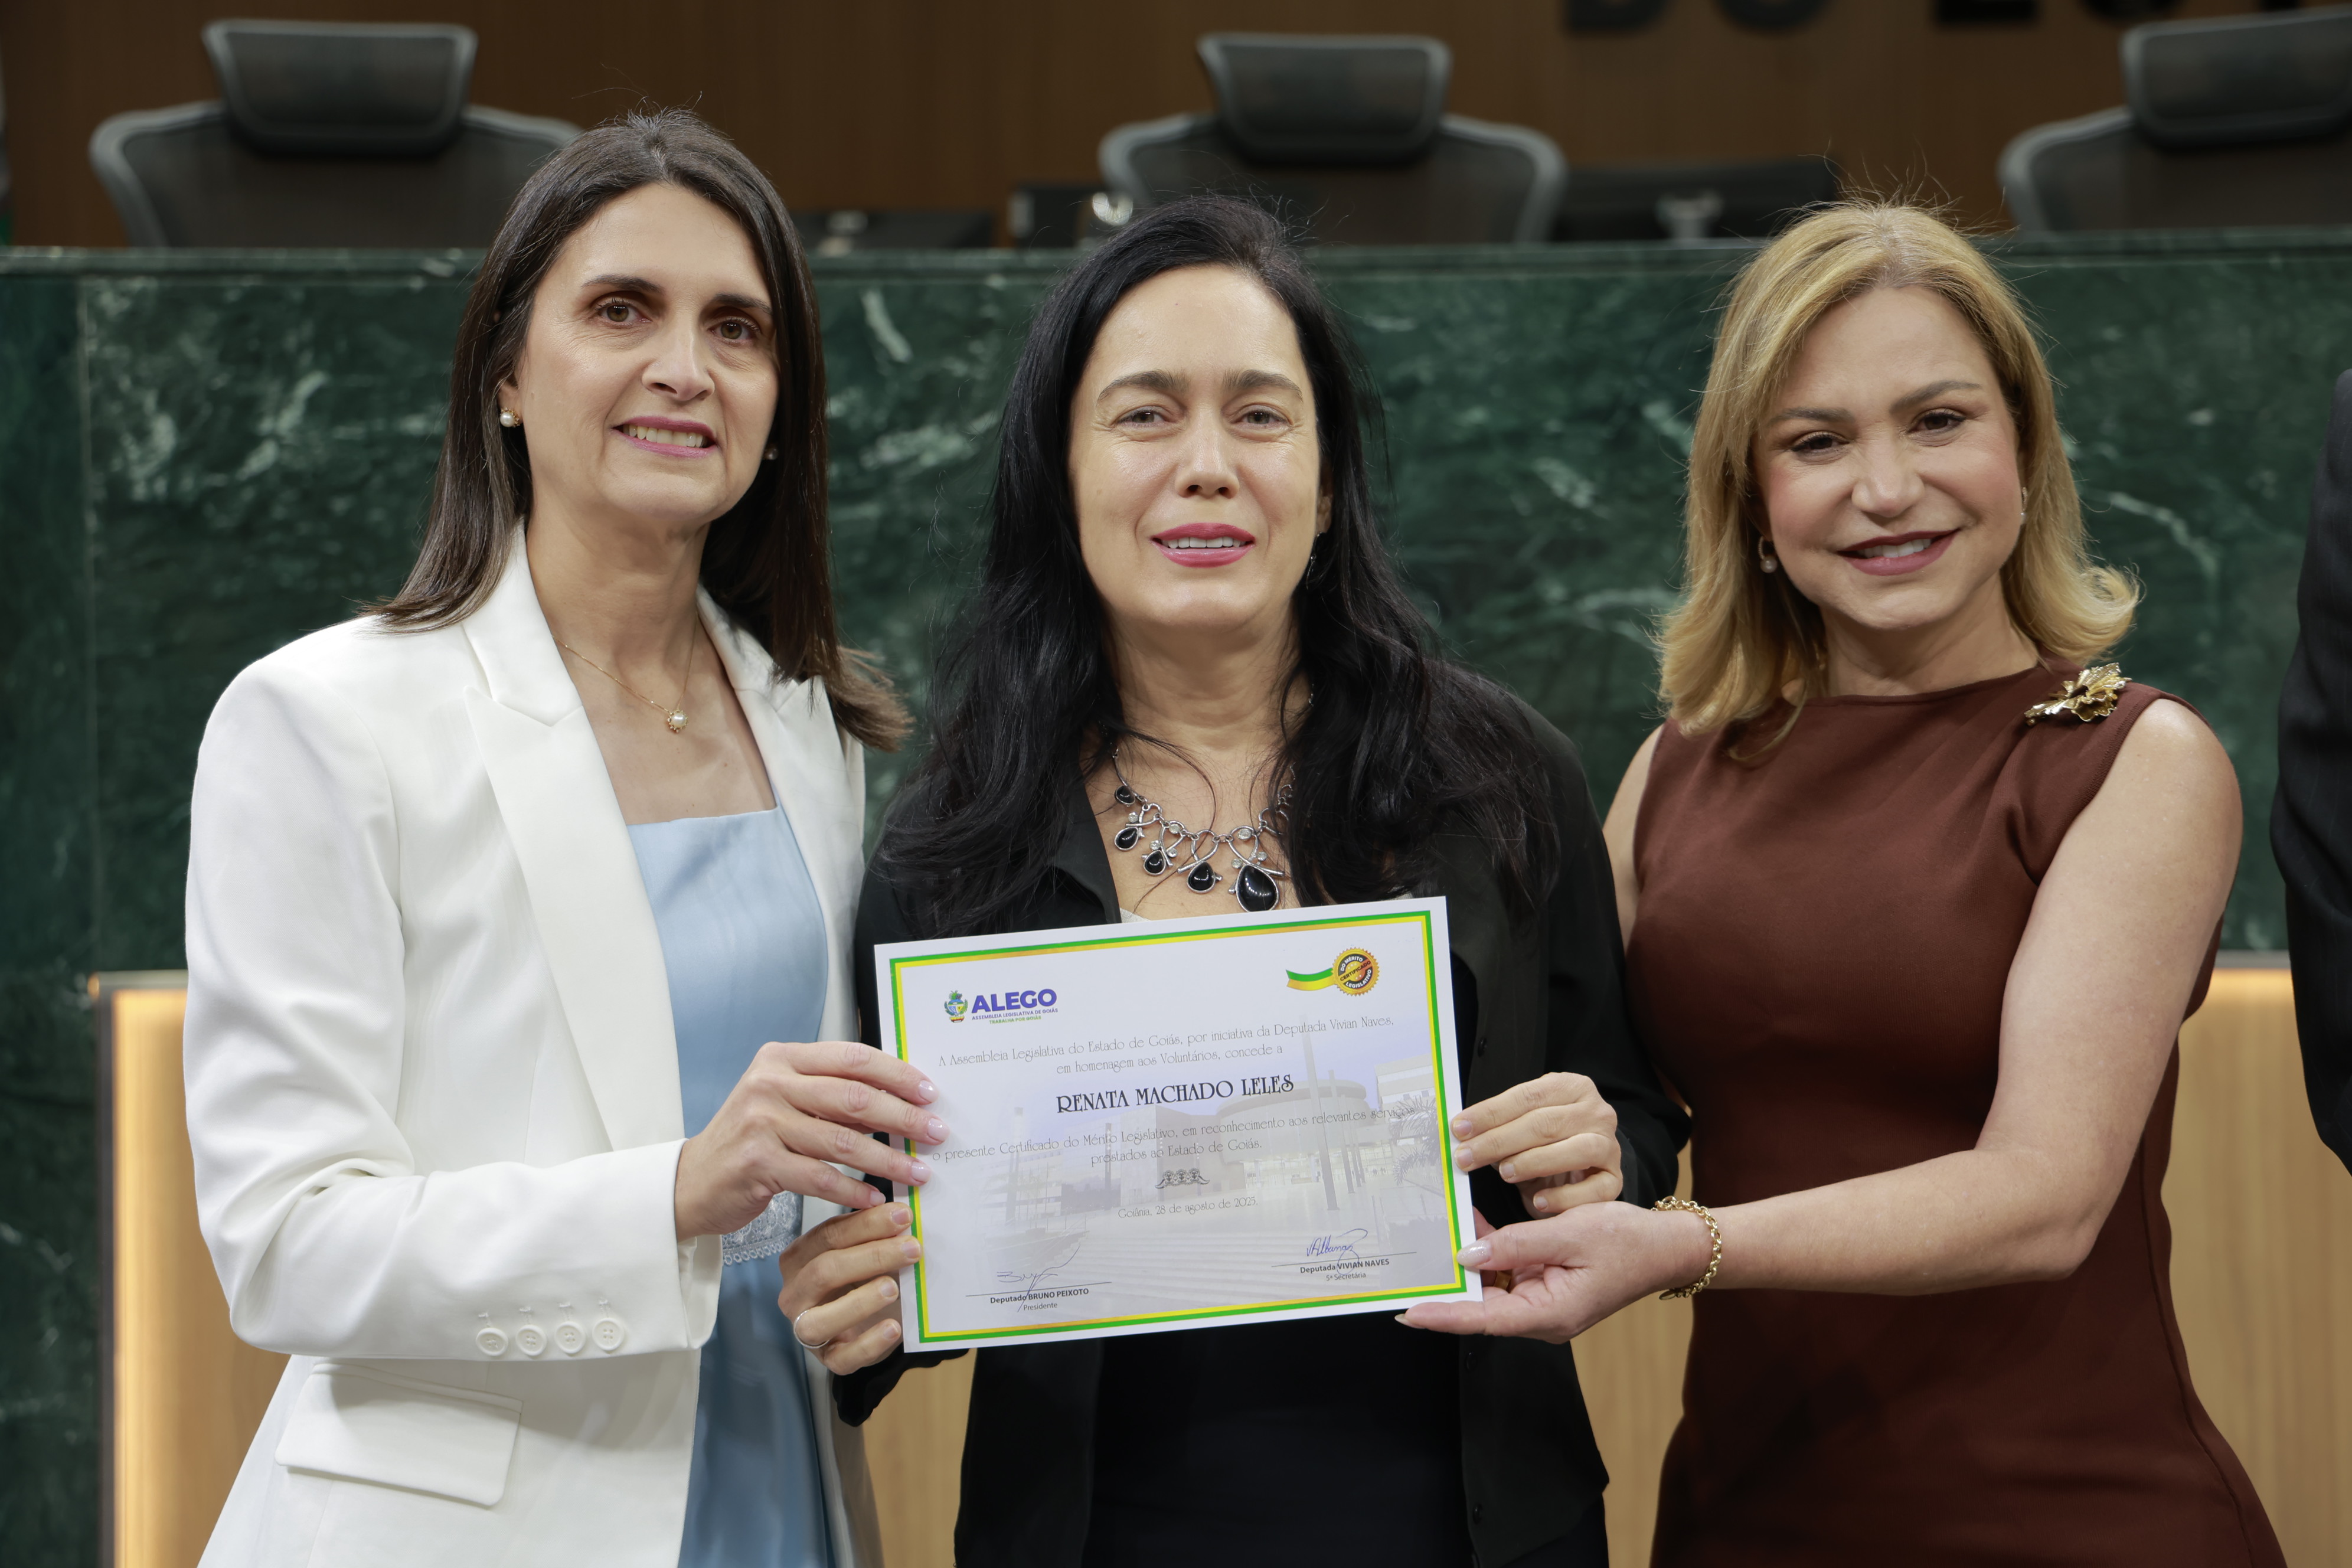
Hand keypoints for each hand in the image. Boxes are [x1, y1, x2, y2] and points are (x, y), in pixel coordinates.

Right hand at [674, 1040, 947, 1239]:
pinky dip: (853, 1190)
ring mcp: (761, 1122)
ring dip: (887, 1160)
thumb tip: (899, 1099)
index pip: (852, 1057)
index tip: (930, 1093)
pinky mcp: (757, 1163)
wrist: (692, 1180)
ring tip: (917, 1172)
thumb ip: (832, 1095)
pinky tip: (874, 1199)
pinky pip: (819, 1177)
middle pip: (853, 1096)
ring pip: (842, 1140)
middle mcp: (769, 1083)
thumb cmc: (750, 1139)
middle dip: (903, 1117)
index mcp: (782, 1059)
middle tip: (936, 1133)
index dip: (897, 1074)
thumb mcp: (786, 1101)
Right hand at [778, 1200, 919, 1374]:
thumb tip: (902, 1216)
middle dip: (872, 1256)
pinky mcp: (828, 1358)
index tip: (902, 1215)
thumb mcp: (866, 1253)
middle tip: (911, 1248)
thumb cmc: (863, 1279)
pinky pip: (842, 1357)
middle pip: (825, 1271)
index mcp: (800, 1258)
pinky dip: (870, 1343)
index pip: (828, 1235)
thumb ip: (876, 1235)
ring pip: (821, 1318)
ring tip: (894, 1288)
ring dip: (861, 1301)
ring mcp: (806, 1329)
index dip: (866, 1224)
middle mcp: (795, 1293)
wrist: (868, 1323)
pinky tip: (894, 1327)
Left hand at [1401, 1202, 1710, 1342]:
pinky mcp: (1545, 1285)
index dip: (1444, 1316)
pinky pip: (1508, 1273)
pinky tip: (1470, 1225)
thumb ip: (1516, 1242)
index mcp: (1549, 1313)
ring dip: (1468, 1264)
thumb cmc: (1627, 1242)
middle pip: (1482, 1306)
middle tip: (1409, 1265)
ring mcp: (1543, 1302)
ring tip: (1431, 1237)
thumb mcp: (1570, 1234)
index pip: (1484, 1320)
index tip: (1408, 1314)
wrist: (1666, 1247)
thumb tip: (1468, 1254)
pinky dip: (1490, 1252)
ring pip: (1492, 1288)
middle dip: (1447, 1286)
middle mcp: (1541, 1315)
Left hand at [1451, 1071, 1622, 1216]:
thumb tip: (1461, 1131)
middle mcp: (1596, 1112)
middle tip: (1467, 1157)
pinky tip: (1539, 1201)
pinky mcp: (1614, 1180)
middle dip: (1499, 1141)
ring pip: (1575, 1150)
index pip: (1527, 1097)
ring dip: (1534, 1162)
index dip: (1490, 1113)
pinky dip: (1564, 1197)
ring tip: (1504, 1173)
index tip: (1459, 1128)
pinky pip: (1593, 1190)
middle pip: (1545, 1123)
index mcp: (1572, 1087)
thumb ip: (1500, 1123)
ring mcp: (1609, 1146)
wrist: (1583, 1167)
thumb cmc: (1546, 1143)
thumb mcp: (1525, 1124)